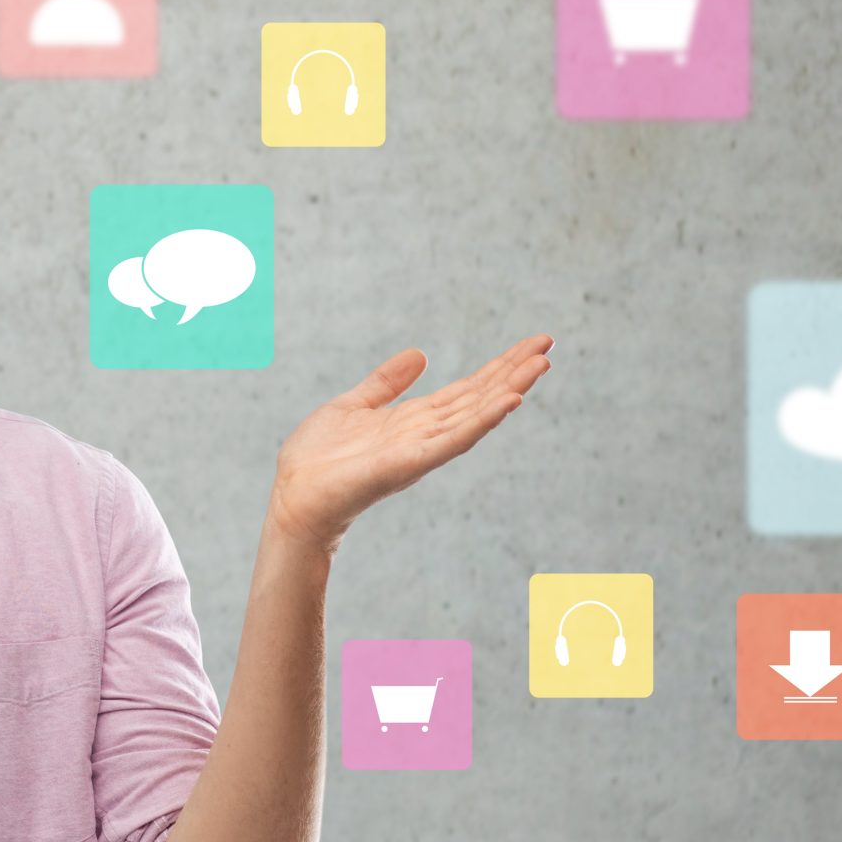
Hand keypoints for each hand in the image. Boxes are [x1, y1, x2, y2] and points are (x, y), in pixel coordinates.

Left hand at [264, 335, 553, 551]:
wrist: (294, 496)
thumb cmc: (318, 458)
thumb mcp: (354, 405)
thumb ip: (386, 383)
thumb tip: (421, 354)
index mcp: (415, 419)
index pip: (467, 389)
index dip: (498, 366)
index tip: (531, 344)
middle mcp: (426, 434)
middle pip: (479, 397)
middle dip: (513, 371)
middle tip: (548, 344)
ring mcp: (422, 449)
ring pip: (475, 414)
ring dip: (509, 389)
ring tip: (541, 365)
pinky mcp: (410, 463)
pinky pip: (453, 439)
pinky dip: (482, 420)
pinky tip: (508, 401)